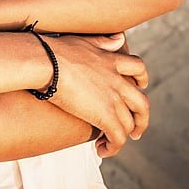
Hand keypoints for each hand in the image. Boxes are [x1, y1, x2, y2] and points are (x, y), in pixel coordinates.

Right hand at [45, 34, 149, 156]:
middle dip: (141, 119)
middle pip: (142, 103)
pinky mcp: (105, 115)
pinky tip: (102, 150)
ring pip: (130, 124)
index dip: (142, 80)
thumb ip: (103, 41)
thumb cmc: (56, 50)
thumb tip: (120, 38)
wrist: (46, 62)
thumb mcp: (84, 41)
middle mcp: (118, 81)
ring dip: (124, 136)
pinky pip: (118, 138)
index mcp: (112, 61)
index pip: (139, 69)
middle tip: (135, 129)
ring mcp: (113, 99)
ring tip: (111, 143)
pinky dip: (113, 147)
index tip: (140, 87)